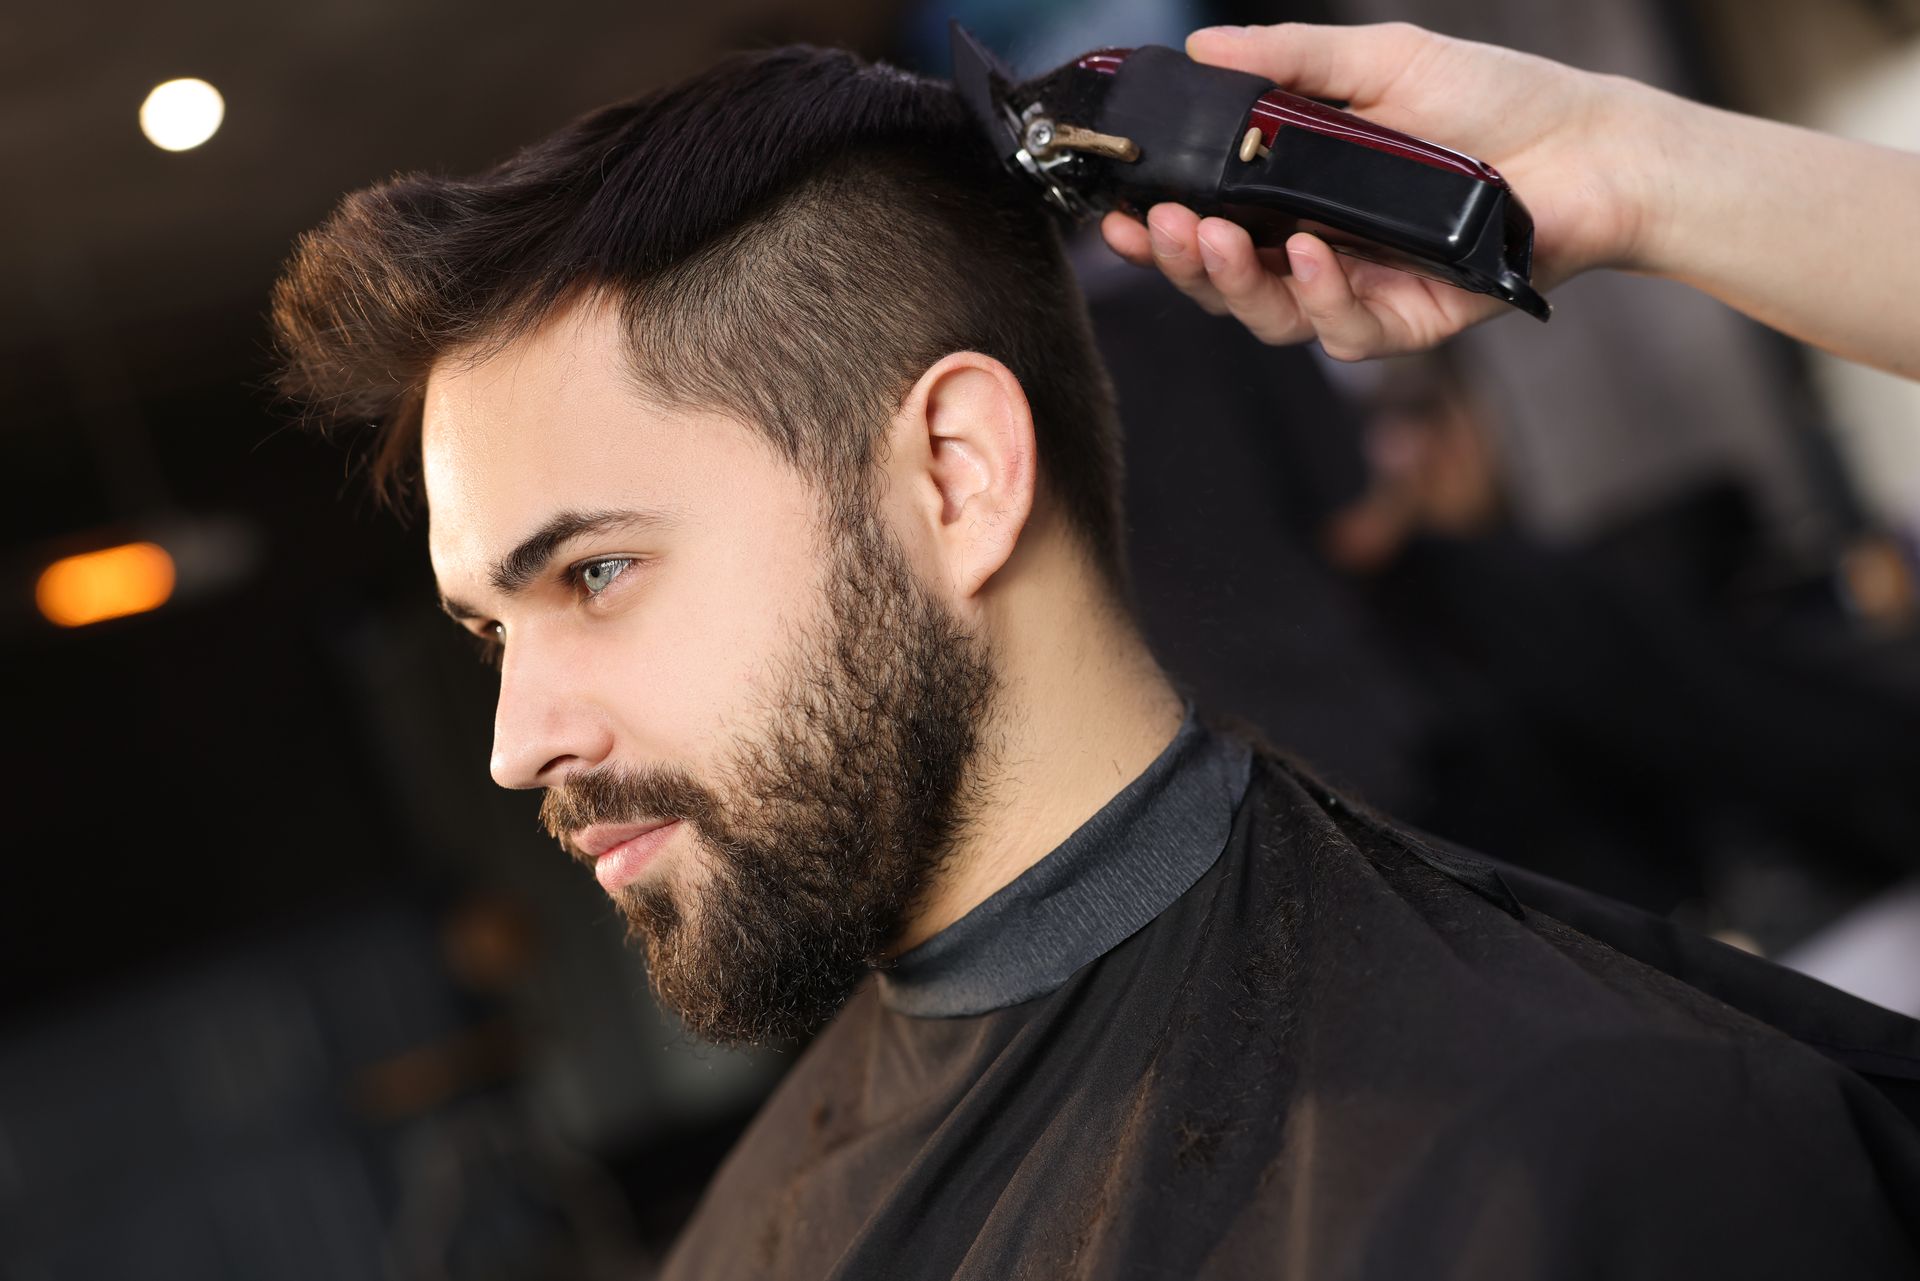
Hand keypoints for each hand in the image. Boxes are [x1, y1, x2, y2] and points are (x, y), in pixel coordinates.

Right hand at [1100, 22, 1651, 358]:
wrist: (1590, 145)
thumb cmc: (1492, 101)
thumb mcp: (1377, 61)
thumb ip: (1287, 61)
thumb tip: (1202, 47)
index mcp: (1300, 196)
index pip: (1212, 226)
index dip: (1161, 229)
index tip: (1119, 213)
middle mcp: (1321, 252)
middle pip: (1228, 284)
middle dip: (1181, 262)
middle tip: (1157, 227)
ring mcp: (1363, 292)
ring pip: (1273, 317)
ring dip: (1234, 283)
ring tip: (1215, 240)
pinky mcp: (1412, 324)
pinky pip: (1347, 332)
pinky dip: (1324, 295)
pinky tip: (1314, 255)